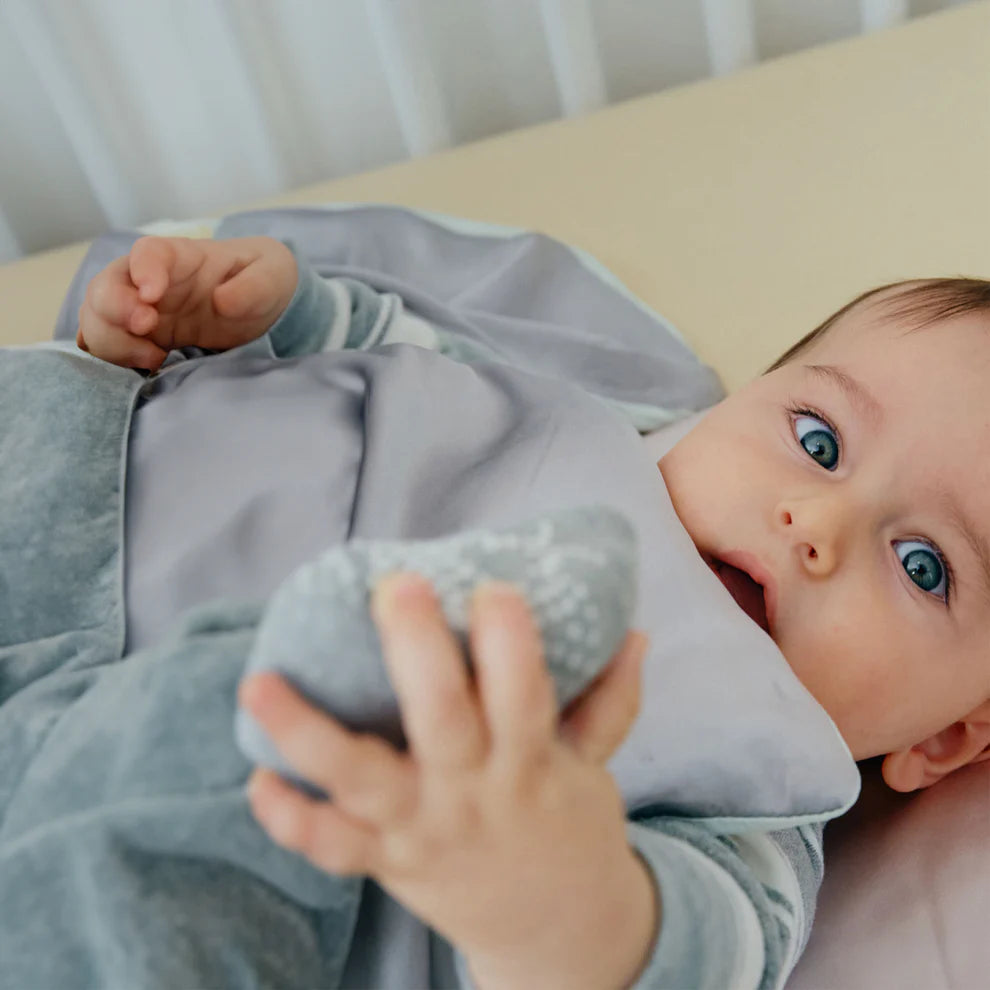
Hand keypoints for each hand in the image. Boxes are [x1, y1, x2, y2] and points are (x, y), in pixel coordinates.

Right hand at [76, 235, 297, 370]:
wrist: (260, 304)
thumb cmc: (264, 278)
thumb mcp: (274, 273)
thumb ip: (255, 285)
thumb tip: (222, 302)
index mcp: (180, 257)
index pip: (147, 253)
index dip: (142, 271)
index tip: (152, 296)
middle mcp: (150, 281)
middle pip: (105, 286)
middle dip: (114, 309)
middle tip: (148, 328)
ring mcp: (141, 310)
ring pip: (97, 319)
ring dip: (112, 340)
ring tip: (154, 358)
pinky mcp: (142, 339)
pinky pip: (108, 347)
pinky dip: (114, 359)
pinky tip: (149, 366)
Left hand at [239, 574, 656, 989]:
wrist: (556, 932)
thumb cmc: (565, 824)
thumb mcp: (596, 767)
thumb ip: (611, 700)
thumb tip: (634, 633)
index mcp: (529, 764)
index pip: (524, 697)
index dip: (510, 642)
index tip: (491, 585)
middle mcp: (471, 794)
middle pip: (441, 721)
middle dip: (418, 651)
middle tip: (396, 585)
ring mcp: (421, 829)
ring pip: (360, 782)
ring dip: (307, 734)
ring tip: (261, 683)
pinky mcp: (385, 860)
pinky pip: (330, 848)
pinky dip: (290, 818)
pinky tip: (258, 778)